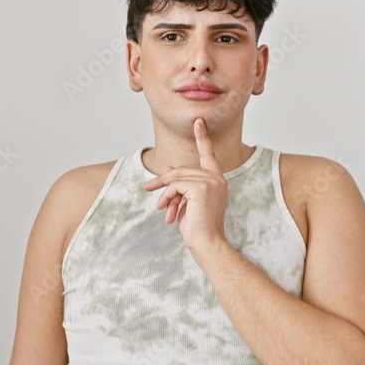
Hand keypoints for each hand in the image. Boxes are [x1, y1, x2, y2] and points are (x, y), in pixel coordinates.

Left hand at [142, 117, 228, 253]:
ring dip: (163, 192)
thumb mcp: (187, 202)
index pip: (208, 155)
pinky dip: (167, 197)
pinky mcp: (202, 188)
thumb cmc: (198, 227)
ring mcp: (211, 182)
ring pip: (177, 177)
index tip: (198, 122)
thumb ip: (180, 185)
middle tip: (147, 188)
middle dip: (163, 180)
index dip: (202, 138)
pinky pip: (175, 186)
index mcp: (217, 180)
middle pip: (182, 170)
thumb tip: (167, 172)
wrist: (207, 243)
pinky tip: (166, 211)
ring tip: (160, 208)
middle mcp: (217, 178)